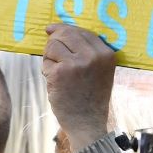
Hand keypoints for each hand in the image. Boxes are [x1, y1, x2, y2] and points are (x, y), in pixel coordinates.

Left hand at [42, 24, 116, 152]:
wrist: (88, 122)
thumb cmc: (91, 97)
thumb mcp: (100, 71)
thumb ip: (89, 52)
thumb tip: (57, 30)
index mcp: (107, 54)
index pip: (82, 31)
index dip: (64, 29)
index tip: (52, 30)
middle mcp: (94, 56)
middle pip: (65, 34)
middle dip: (54, 40)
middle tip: (51, 52)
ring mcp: (76, 64)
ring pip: (52, 46)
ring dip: (49, 58)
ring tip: (58, 74)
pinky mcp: (60, 73)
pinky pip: (45, 61)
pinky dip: (46, 71)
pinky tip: (55, 83)